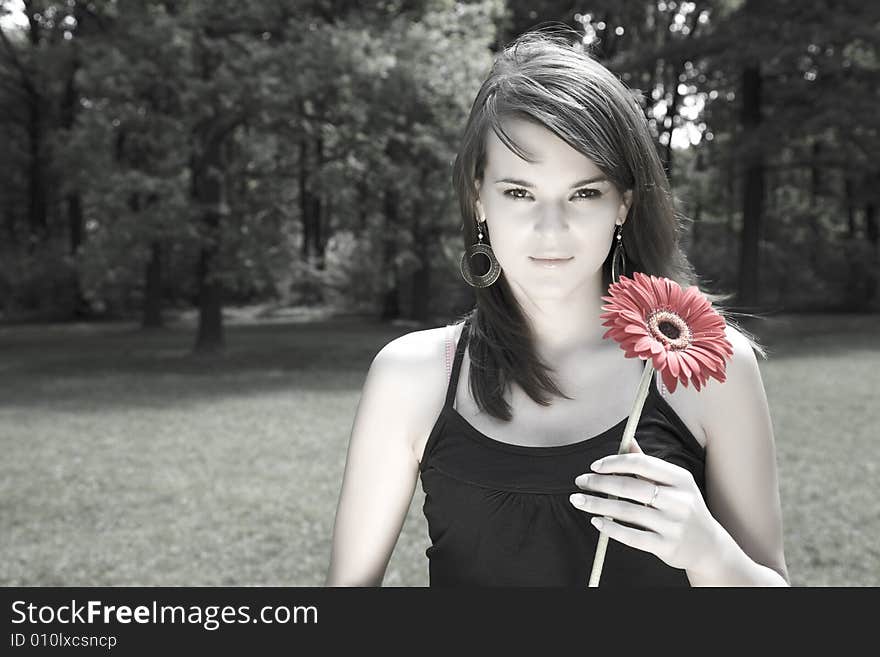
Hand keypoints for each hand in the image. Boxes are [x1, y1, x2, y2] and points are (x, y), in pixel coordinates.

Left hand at [569, 437, 720, 572]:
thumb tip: (627, 440)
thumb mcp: (674, 483)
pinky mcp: (667, 547)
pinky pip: (632, 536)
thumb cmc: (683, 508)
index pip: (641, 463)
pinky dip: (611, 529)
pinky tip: (596, 522)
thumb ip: (648, 464)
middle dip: (599, 483)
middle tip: (580, 482)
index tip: (595, 466)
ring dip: (597, 505)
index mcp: (680, 479)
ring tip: (578, 501)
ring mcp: (673, 525)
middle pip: (630, 487)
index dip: (614, 462)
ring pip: (627, 512)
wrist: (708, 546)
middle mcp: (679, 501)